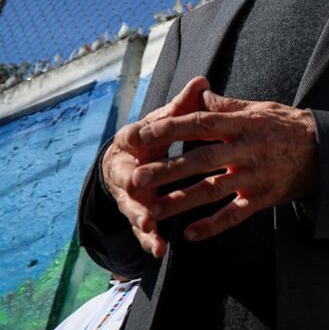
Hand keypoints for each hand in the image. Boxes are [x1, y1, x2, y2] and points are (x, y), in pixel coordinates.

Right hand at [103, 75, 208, 257]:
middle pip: (126, 177)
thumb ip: (184, 106)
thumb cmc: (156, 136)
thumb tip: (202, 81)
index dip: (134, 136)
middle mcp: (125, 170)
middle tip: (138, 186)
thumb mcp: (168, 121)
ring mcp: (130, 196)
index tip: (137, 136)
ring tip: (150, 225)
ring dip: (140, 216)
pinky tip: (159, 249)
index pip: (130, 136)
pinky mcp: (139, 215)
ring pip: (133, 207)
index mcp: (131, 142)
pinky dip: (149, 240)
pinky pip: (143, 231)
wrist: (133, 162)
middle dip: (132, 182)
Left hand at [129, 91, 317, 241]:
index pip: (200, 123)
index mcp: (243, 123)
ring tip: (151, 211)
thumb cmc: (287, 126)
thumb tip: (197, 95)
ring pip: (213, 190)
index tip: (139, 135)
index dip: (169, 129)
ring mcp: (255, 175)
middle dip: (166, 170)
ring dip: (181, 201)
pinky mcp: (264, 197)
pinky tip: (190, 234)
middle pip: (200, 159)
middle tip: (134, 179)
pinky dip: (213, 225)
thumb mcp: (259, 108)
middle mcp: (247, 149)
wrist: (326, 150)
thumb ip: (226, 105)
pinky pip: (236, 214)